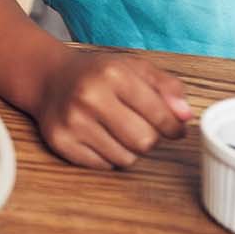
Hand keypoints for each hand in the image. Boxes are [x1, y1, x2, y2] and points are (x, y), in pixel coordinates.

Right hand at [33, 50, 193, 168]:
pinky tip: (100, 137)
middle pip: (144, 142)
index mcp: (113, 74)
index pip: (161, 116)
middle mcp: (89, 97)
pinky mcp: (60, 141)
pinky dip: (108, 156)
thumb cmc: (98, 74)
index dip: (173, 127)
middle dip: (150, 138)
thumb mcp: (135, 68)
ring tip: (117, 130)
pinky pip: (103, 165)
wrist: (48, 78)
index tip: (173, 128)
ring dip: (129, 149)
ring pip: (126, 158)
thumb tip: (185, 116)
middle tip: (141, 127)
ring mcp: (72, 121)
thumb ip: (167, 87)